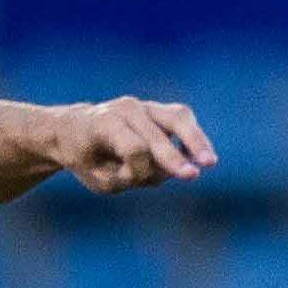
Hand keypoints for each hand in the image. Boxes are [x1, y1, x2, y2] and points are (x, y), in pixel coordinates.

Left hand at [37, 94, 215, 196]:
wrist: (77, 130)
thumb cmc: (87, 159)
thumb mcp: (97, 179)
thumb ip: (126, 177)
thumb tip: (165, 169)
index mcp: (103, 124)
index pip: (132, 147)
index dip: (136, 170)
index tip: (130, 181)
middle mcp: (126, 109)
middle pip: (156, 134)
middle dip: (173, 157)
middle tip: (192, 176)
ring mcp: (145, 107)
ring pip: (177, 118)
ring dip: (196, 140)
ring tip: (210, 162)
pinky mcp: (161, 111)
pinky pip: (182, 120)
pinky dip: (195, 138)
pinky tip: (204, 158)